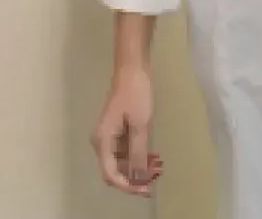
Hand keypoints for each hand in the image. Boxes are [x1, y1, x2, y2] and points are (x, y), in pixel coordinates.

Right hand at [91, 66, 161, 195]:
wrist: (132, 71)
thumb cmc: (136, 94)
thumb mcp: (140, 125)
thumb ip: (138, 151)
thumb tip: (137, 176)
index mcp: (102, 142)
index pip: (111, 174)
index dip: (127, 185)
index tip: (146, 190)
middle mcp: (101, 143)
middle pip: (115, 171)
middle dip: (135, 177)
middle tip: (157, 177)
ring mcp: (109, 138)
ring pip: (122, 162)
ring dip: (139, 167)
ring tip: (160, 166)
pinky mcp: (117, 133)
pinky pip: (126, 152)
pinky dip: (139, 156)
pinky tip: (155, 157)